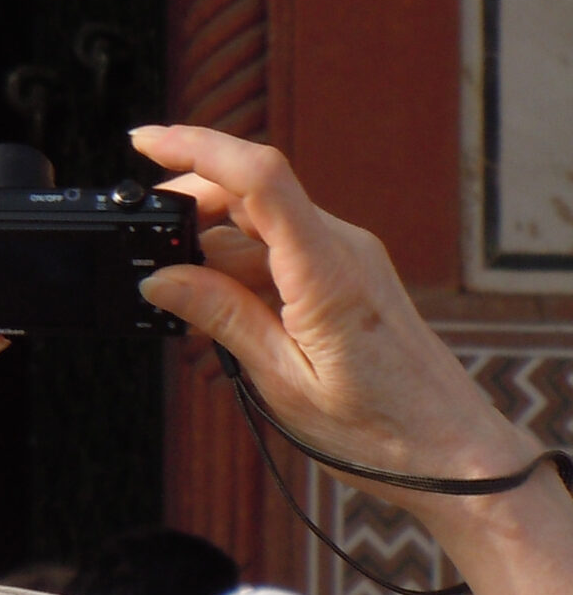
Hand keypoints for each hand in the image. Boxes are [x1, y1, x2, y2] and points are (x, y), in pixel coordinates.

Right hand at [129, 125, 537, 495]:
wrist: (451, 452)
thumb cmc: (380, 429)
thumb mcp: (284, 381)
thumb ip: (220, 318)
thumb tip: (159, 279)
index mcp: (327, 272)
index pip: (259, 178)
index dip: (197, 148)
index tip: (142, 142)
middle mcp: (341, 248)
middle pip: (248, 193)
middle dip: (186, 210)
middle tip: (143, 256)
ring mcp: (346, 257)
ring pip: (256, 226)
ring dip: (208, 254)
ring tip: (187, 315)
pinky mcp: (345, 273)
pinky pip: (277, 252)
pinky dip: (235, 273)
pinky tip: (217, 314)